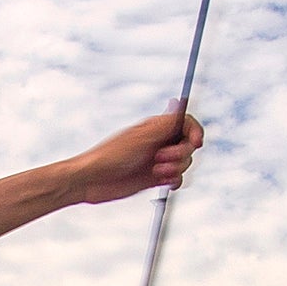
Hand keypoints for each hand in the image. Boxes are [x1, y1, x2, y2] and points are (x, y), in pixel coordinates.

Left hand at [61, 103, 203, 204]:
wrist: (91, 180)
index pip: (187, 123)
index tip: (195, 143)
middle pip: (188, 145)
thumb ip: (165, 124)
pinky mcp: (154, 177)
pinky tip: (165, 183)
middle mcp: (159, 142)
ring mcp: (157, 160)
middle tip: (160, 160)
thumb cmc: (110, 155)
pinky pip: (176, 178)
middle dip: (181, 154)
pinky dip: (175, 181)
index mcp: (156, 127)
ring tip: (157, 173)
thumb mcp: (141, 137)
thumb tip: (180, 102)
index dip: (195, 132)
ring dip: (176, 169)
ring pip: (184, 163)